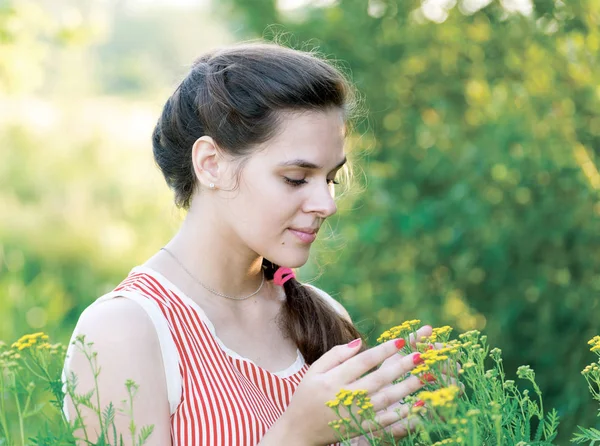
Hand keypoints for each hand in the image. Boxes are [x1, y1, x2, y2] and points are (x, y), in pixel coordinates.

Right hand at [270, 326, 431, 445]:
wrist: (299, 431)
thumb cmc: (306, 396)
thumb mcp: (314, 371)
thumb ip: (335, 355)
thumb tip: (359, 342)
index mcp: (333, 380)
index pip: (363, 361)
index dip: (383, 350)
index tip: (401, 341)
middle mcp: (346, 397)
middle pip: (379, 379)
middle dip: (402, 366)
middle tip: (422, 356)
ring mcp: (355, 415)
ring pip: (386, 399)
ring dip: (408, 388)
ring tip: (426, 376)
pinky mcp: (360, 428)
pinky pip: (386, 422)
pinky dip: (403, 415)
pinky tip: (418, 405)